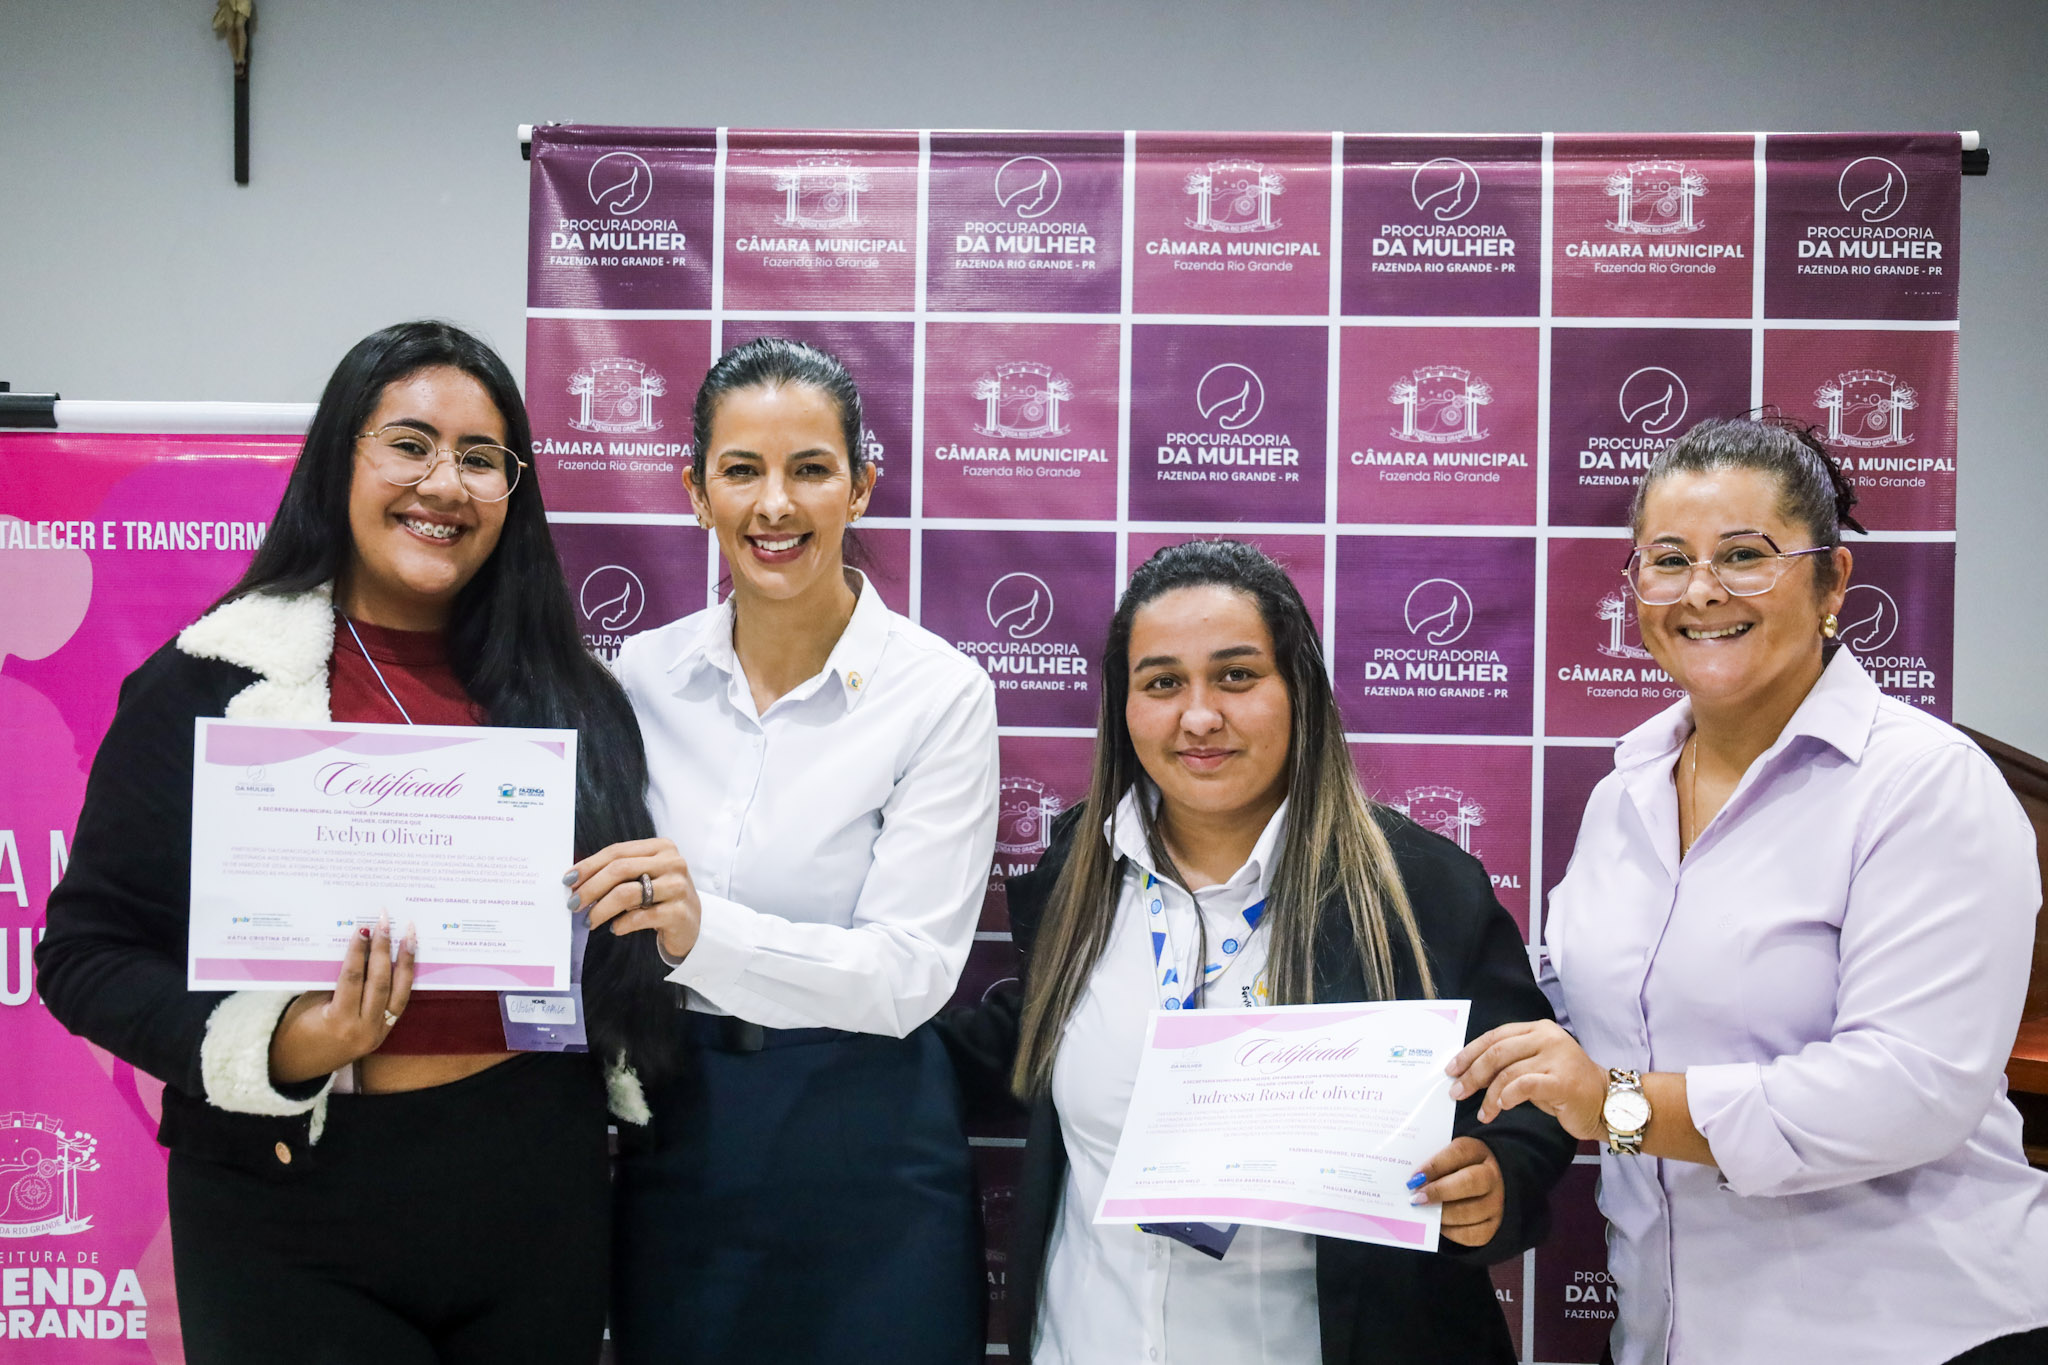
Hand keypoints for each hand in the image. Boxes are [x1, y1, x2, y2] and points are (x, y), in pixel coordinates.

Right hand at [268, 914, 415, 1085]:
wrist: (297, 1065)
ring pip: (399, 992)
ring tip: (409, 935)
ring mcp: (378, 1033)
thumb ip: (334, 980)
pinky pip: (399, 1002)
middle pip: (380, 982)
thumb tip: (355, 947)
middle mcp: (363, 1029)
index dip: (358, 951)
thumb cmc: (295, 1030)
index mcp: (339, 1022)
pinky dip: (405, 979)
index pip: (353, 978)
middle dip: (383, 949)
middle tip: (386, 922)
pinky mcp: (385, 1032)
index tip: (363, 928)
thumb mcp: (310, 1002)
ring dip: (405, 961)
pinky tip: (408, 959)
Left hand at [566, 838, 702, 961]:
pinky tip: (615, 928)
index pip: (617, 851)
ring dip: (601, 909)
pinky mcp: (679, 912)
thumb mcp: (643, 876)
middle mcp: (672, 863)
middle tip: (574, 903)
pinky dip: (621, 924)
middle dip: (591, 887)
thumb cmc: (660, 897)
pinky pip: (640, 917)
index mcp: (661, 847)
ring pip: (627, 893)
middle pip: (620, 869)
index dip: (589, 865)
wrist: (691, 924)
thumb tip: (576, 879)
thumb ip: (618, 871)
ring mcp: (678, 887)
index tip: (569, 880)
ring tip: (589, 921)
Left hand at [1408, 1135, 1503, 1247]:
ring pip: (1471, 1212)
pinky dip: (1451, 1232)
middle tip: (1417, 1198)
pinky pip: (1472, 1234)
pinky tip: (1438, 1225)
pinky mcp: (1492, 1225)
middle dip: (1439, 1191)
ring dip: (1442, 1214)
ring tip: (1424, 1213)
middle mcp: (1491, 1176)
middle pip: (1469, 1182)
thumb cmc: (1454, 1170)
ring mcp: (1495, 1202)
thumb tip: (1412, 1181)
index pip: (1459, 1152)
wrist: (1481, 1186)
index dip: (1435, 1165)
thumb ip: (1432, 1166)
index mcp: (1477, 1151)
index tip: (1415, 1177)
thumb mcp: (1446, 1159)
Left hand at [1445, 1019, 1606, 1140]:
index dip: (1469, 1052)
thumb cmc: (1567, 1088)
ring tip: (1483, 1113)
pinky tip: (1501, 1107)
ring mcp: (1556, 1057)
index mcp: (1538, 1030)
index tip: (1452, 1069)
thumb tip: (1470, 1073)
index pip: (1495, 1036)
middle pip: (1497, 1052)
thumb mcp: (1536, 1068)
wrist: (1608, 1104)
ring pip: (1507, 1071)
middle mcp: (1547, 1038)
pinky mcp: (1562, 1080)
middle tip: (1457, 1092)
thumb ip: (1510, 1064)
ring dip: (1489, 1095)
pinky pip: (1524, 1085)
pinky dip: (1507, 1096)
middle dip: (1472, 1073)